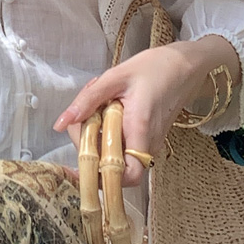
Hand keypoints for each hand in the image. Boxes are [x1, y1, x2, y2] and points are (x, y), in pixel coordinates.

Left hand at [52, 42, 222, 185]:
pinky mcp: (148, 137)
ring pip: (115, 153)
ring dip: (97, 135)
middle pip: (112, 165)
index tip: (78, 162)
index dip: (101, 178)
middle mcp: (148, 144)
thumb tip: (59, 125)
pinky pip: (123, 144)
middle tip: (84, 114)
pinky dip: (108, 130)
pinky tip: (108, 106)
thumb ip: (87, 101)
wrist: (184, 65)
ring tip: (99, 104)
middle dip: (89, 144)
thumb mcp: (115, 77)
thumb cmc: (153, 68)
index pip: (125, 176)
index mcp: (140, 130)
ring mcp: (150, 142)